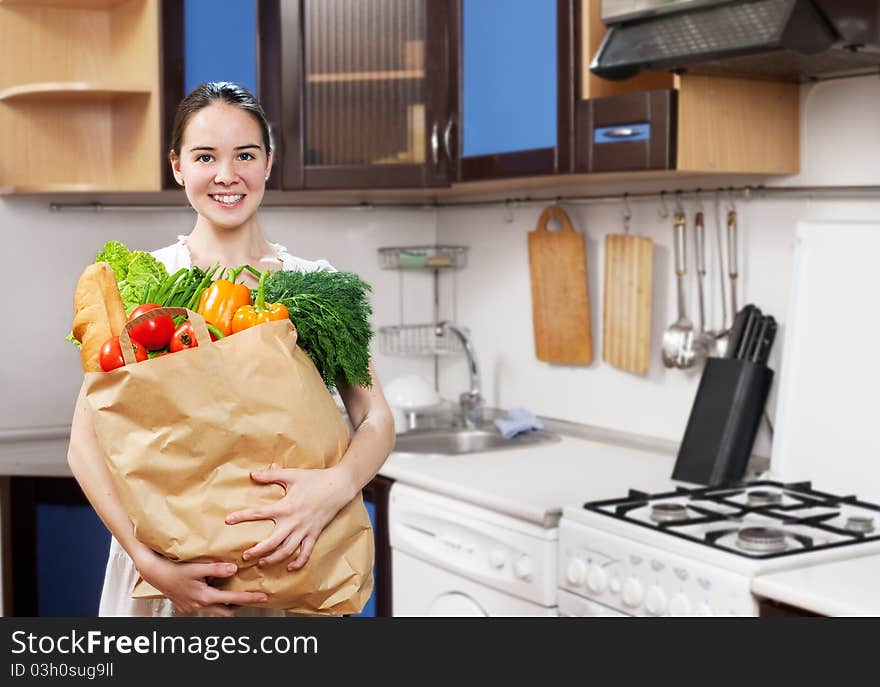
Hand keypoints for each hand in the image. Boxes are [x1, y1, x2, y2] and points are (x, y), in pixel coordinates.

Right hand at [137, 551, 267, 616]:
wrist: (153, 573)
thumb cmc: (173, 569)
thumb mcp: (196, 567)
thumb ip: (216, 568)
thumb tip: (234, 569)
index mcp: (204, 597)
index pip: (233, 599)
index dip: (249, 598)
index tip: (263, 597)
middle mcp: (199, 605)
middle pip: (226, 611)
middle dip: (240, 604)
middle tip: (251, 595)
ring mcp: (192, 607)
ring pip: (216, 609)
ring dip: (226, 602)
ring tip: (235, 589)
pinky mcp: (187, 605)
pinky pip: (206, 605)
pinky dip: (214, 599)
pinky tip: (215, 588)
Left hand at [225, 465, 354, 570]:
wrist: (339, 486)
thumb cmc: (315, 479)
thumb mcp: (292, 475)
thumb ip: (271, 475)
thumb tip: (252, 474)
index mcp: (286, 507)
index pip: (259, 513)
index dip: (242, 517)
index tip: (228, 520)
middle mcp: (294, 522)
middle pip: (272, 542)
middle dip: (257, 551)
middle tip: (245, 556)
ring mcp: (305, 530)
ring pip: (287, 551)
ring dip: (274, 559)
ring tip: (262, 563)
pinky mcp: (315, 534)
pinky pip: (306, 552)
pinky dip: (298, 563)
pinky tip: (289, 568)